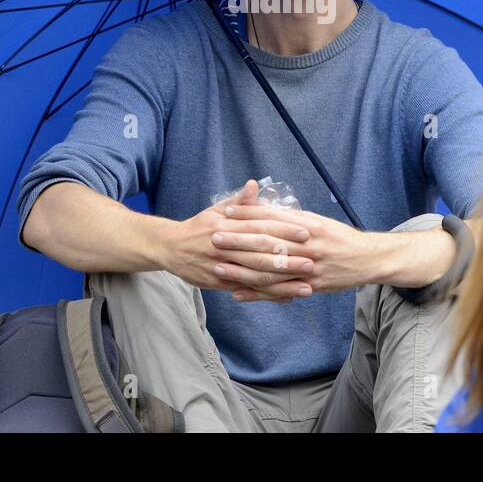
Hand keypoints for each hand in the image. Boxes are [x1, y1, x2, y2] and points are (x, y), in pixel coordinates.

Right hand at [157, 181, 312, 295]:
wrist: (170, 247)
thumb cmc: (199, 226)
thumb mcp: (215, 209)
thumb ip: (239, 200)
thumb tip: (254, 184)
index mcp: (227, 223)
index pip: (260, 226)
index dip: (284, 229)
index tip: (306, 232)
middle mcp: (225, 245)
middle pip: (260, 253)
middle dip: (288, 259)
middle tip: (313, 262)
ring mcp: (222, 266)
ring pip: (255, 276)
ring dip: (283, 283)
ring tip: (307, 286)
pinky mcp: (220, 283)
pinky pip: (247, 290)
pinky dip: (267, 295)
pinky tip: (287, 297)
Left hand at [215, 203, 373, 301]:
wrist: (368, 259)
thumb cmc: (339, 238)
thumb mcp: (317, 221)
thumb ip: (292, 218)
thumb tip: (266, 208)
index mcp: (307, 225)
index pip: (272, 217)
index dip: (248, 213)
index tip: (225, 211)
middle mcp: (307, 244)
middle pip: (267, 241)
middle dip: (238, 239)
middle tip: (213, 236)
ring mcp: (308, 267)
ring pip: (269, 269)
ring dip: (242, 269)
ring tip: (218, 267)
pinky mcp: (310, 286)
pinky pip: (278, 291)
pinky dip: (256, 294)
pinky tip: (237, 293)